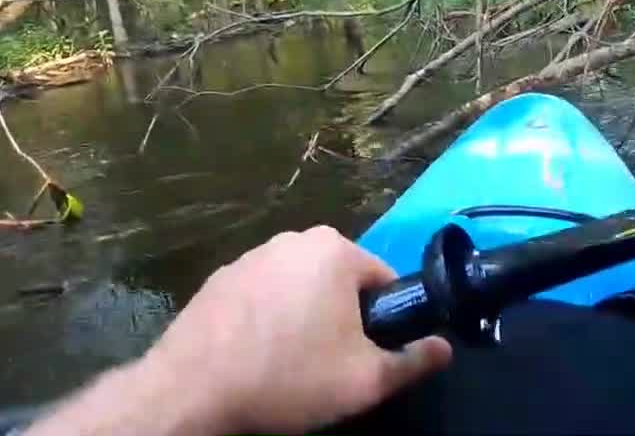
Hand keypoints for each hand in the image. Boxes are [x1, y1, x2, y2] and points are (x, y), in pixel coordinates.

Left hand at [27, 226, 451, 435]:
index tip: (368, 355)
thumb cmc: (288, 378)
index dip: (385, 322)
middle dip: (343, 318)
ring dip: (305, 318)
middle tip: (332, 364)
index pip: (384, 280)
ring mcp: (250, 256)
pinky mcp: (217, 280)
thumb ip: (414, 361)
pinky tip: (257, 358)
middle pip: (341, 281)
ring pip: (300, 289)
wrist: (190, 395)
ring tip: (291, 365)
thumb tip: (444, 348)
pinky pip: (263, 297)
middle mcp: (294, 240)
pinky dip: (268, 321)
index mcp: (335, 250)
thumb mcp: (366, 381)